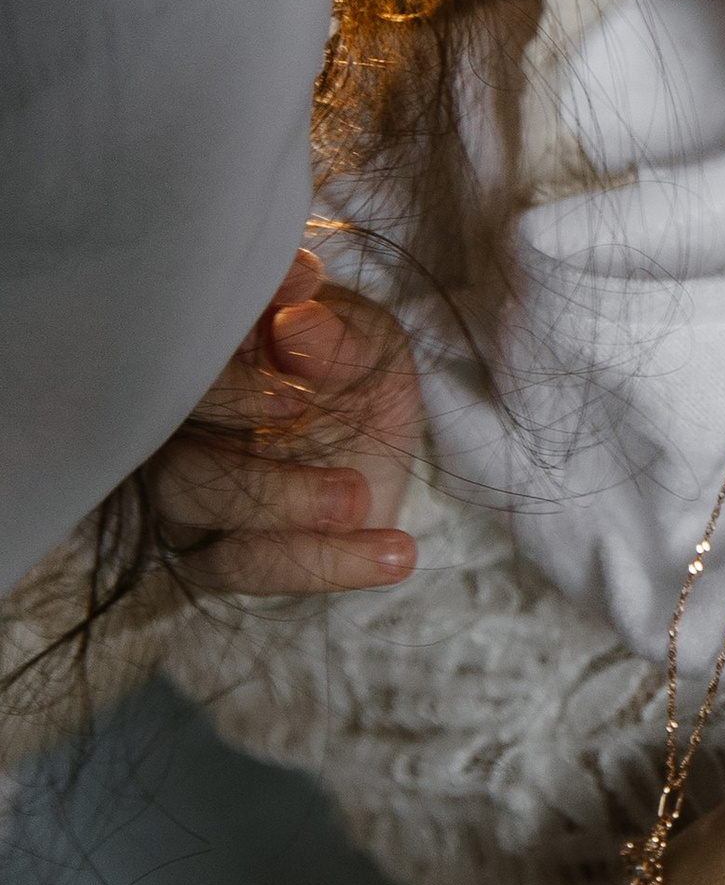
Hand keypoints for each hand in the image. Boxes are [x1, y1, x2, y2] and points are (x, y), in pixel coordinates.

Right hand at [140, 255, 420, 595]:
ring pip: (195, 516)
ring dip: (286, 521)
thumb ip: (336, 335)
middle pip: (171, 464)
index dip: (228, 393)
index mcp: (201, 355)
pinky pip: (241, 565)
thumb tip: (298, 319)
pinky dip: (323, 565)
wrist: (374, 433)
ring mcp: (181, 483)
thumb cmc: (353, 367)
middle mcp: (172, 420)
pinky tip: (394, 557)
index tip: (300, 401)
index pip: (177, 374)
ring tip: (365, 508)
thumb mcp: (366, 341)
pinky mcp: (209, 543)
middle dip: (261, 485)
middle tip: (348, 488)